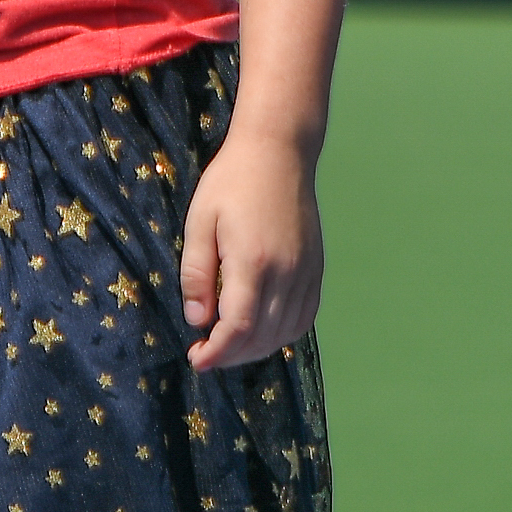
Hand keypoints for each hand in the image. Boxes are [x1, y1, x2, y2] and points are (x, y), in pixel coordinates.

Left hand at [180, 130, 323, 370]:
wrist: (278, 152)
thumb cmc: (231, 182)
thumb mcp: (200, 222)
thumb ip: (197, 275)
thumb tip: (197, 320)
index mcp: (253, 261)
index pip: (238, 327)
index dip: (216, 352)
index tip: (195, 359)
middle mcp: (286, 272)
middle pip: (261, 336)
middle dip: (231, 355)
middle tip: (205, 354)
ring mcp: (306, 271)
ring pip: (285, 331)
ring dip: (255, 349)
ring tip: (229, 345)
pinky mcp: (316, 268)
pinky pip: (304, 316)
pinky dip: (283, 334)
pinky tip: (262, 332)